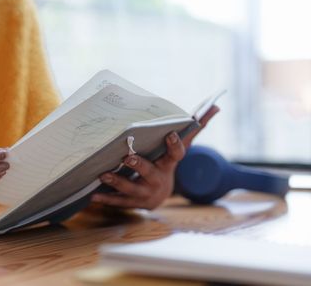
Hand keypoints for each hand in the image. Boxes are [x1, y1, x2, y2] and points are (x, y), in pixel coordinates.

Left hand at [91, 105, 219, 209]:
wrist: (161, 195)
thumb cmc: (167, 163)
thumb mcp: (180, 147)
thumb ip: (195, 128)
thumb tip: (216, 106)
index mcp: (169, 164)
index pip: (176, 154)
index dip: (175, 145)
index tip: (171, 133)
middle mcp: (159, 179)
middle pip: (150, 172)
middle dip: (139, 165)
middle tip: (127, 156)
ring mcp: (146, 193)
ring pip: (132, 189)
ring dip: (118, 182)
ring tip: (104, 174)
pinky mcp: (134, 203)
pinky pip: (120, 202)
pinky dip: (107, 199)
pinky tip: (94, 195)